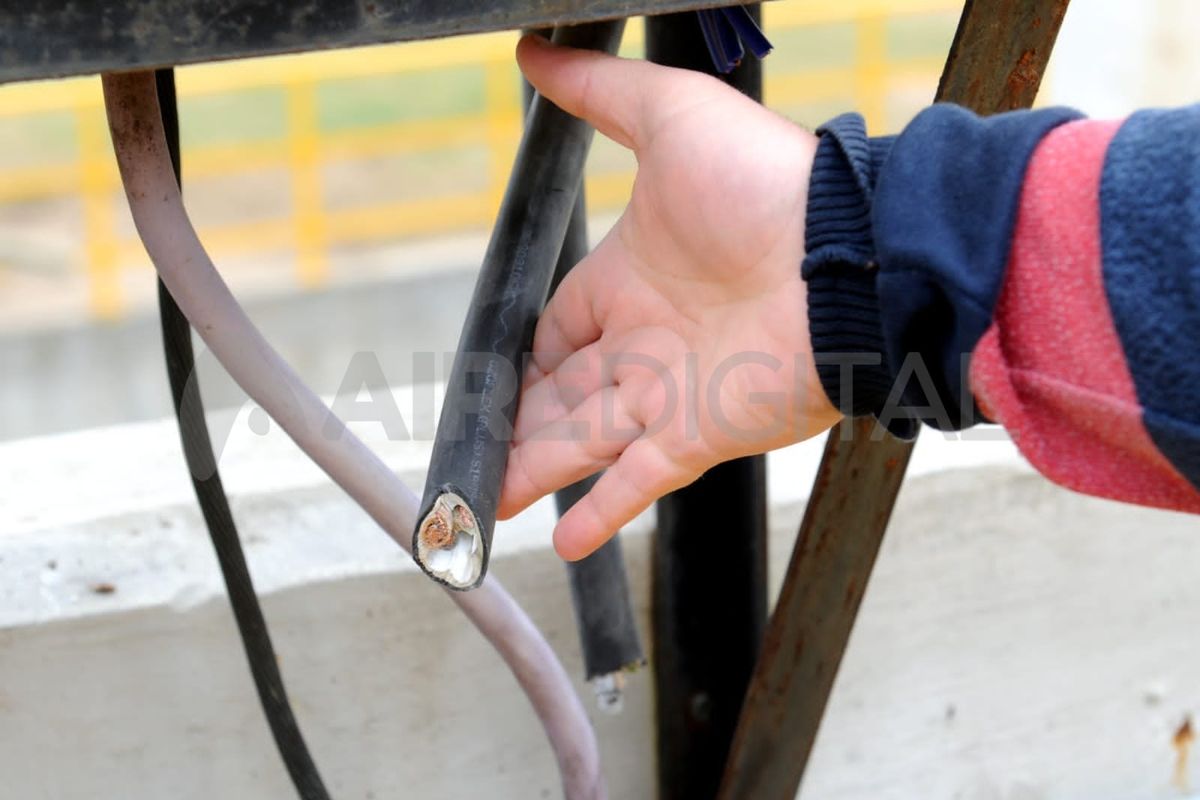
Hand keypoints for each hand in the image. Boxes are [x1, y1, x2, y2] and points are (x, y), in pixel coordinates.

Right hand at [497, 35, 841, 559]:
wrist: (847, 250)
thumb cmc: (764, 181)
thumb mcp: (670, 119)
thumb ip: (601, 94)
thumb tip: (534, 50)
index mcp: (630, 281)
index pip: (559, 330)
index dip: (523, 358)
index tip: (485, 383)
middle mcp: (646, 344)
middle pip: (561, 397)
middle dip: (516, 428)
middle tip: (470, 458)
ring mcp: (671, 394)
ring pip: (583, 443)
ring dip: (535, 473)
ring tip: (484, 506)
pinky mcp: (699, 435)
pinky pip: (639, 482)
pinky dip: (602, 513)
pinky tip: (561, 543)